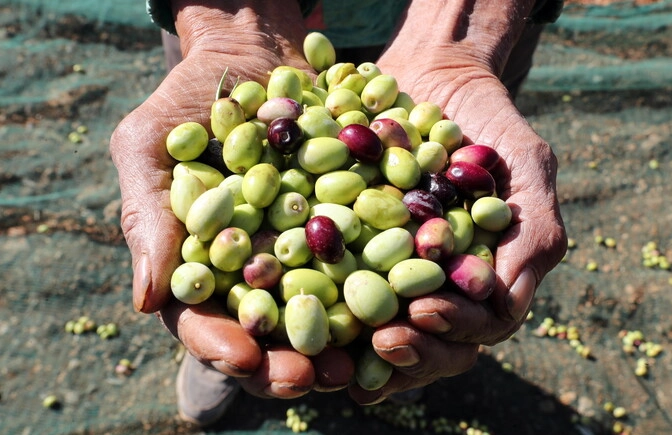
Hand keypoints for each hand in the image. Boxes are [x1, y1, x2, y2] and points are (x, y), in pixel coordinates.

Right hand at [110, 1, 352, 397]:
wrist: (255, 54)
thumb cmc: (188, 101)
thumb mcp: (150, 147)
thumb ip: (148, 218)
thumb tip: (145, 302)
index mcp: (203, 263)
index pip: (204, 319)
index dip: (221, 344)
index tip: (244, 358)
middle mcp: (257, 266)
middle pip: (270, 329)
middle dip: (288, 360)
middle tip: (313, 377)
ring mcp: (304, 248)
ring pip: (321, 309)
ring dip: (339, 341)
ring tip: (359, 362)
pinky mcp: (348, 223)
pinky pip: (365, 260)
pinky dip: (381, 285)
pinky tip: (399, 306)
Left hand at [348, 2, 567, 403]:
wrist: (433, 75)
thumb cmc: (488, 120)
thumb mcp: (525, 163)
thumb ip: (533, 227)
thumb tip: (503, 301)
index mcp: (484, 276)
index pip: (481, 324)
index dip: (455, 327)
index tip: (424, 312)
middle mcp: (442, 284)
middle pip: (434, 342)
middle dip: (412, 349)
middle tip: (383, 341)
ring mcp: (397, 272)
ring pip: (389, 331)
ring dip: (367, 350)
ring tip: (339, 360)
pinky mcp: (353, 250)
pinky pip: (340, 289)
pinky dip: (324, 314)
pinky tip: (302, 326)